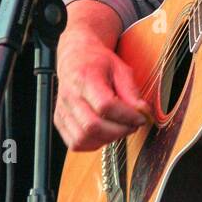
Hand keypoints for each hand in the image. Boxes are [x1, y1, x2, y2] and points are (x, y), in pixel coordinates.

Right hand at [54, 37, 152, 151]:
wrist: (76, 58)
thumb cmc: (97, 62)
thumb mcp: (120, 68)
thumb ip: (131, 90)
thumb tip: (142, 111)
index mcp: (84, 78)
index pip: (105, 105)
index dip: (126, 116)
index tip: (140, 117)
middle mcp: (69, 96)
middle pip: (93, 126)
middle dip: (119, 130)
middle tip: (133, 125)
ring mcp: (62, 110)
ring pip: (83, 138)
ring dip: (107, 139)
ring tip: (120, 129)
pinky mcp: (59, 121)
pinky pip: (75, 143)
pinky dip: (93, 143)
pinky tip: (105, 133)